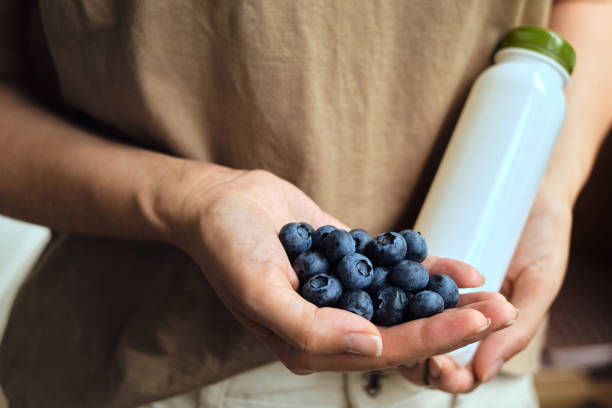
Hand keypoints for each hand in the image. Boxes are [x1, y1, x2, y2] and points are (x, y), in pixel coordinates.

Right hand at [169, 165, 516, 372]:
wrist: (222, 202)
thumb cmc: (229, 248)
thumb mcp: (260, 291)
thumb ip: (309, 329)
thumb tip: (369, 349)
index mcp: (312, 344)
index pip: (384, 349)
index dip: (432, 337)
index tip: (475, 322)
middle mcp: (334, 324)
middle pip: (405, 330)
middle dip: (453, 323)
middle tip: (504, 312)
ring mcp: (345, 293)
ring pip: (405, 303)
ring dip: (447, 301)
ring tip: (493, 294)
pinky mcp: (351, 262)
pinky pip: (393, 270)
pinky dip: (424, 271)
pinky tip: (458, 270)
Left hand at [400, 184, 571, 391]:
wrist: (531, 195)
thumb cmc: (544, 240)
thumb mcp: (539, 285)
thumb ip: (517, 332)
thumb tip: (483, 373)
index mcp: (483, 336)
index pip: (459, 374)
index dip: (446, 376)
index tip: (438, 362)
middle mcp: (452, 319)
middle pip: (423, 352)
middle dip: (414, 352)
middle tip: (406, 341)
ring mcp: (431, 293)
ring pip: (405, 316)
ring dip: (397, 316)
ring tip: (391, 309)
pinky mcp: (416, 265)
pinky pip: (397, 274)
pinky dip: (392, 274)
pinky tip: (385, 271)